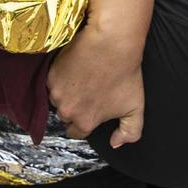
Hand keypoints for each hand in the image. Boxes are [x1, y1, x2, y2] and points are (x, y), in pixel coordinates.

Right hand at [46, 24, 145, 145]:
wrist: (111, 44)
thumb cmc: (125, 74)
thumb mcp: (136, 108)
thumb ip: (129, 132)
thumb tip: (115, 144)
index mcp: (85, 122)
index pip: (77, 132)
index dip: (84, 122)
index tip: (90, 110)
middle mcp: (67, 111)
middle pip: (66, 116)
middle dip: (74, 107)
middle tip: (88, 91)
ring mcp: (56, 93)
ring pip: (57, 99)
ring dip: (65, 93)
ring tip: (82, 78)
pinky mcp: (51, 75)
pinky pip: (52, 82)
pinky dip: (60, 77)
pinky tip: (75, 68)